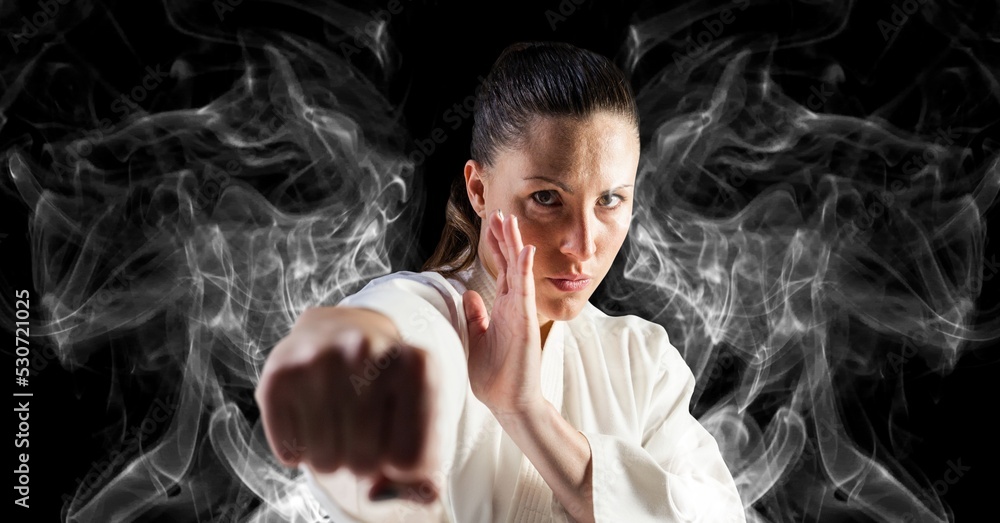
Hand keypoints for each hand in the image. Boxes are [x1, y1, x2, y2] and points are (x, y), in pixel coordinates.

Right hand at [255, 306, 440, 502]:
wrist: (336, 332)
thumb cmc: (384, 391)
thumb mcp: (417, 421)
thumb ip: (423, 475)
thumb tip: (408, 494)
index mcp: (419, 364)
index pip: (411, 463)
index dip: (400, 465)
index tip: (397, 436)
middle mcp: (369, 351)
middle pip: (366, 464)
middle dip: (363, 461)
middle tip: (360, 428)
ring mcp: (321, 358)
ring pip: (326, 463)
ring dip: (330, 457)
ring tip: (336, 422)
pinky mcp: (279, 373)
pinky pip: (289, 451)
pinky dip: (298, 449)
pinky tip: (308, 416)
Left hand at [463, 209, 544, 417]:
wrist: (509, 402)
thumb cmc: (495, 376)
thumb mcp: (477, 339)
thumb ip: (475, 316)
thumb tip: (468, 294)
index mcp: (502, 308)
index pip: (500, 270)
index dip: (496, 247)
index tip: (492, 224)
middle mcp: (513, 305)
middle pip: (509, 263)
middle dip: (504, 238)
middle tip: (500, 212)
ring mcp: (520, 311)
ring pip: (517, 270)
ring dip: (513, 245)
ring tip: (510, 220)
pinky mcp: (524, 320)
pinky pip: (524, 289)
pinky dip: (524, 269)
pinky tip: (524, 250)